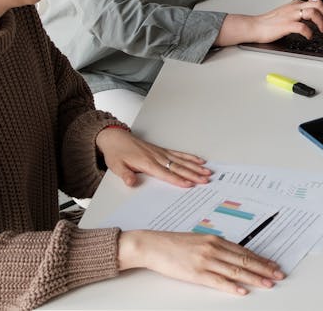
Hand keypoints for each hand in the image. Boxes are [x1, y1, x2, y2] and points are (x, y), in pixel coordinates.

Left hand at [96, 127, 211, 188]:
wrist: (115, 138)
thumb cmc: (116, 153)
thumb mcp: (116, 166)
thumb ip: (125, 175)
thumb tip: (131, 183)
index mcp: (147, 163)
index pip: (165, 173)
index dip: (178, 180)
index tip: (189, 184)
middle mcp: (157, 157)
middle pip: (178, 167)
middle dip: (193, 174)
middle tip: (205, 179)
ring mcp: (161, 153)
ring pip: (182, 160)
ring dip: (195, 166)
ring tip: (207, 171)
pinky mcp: (162, 150)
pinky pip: (179, 154)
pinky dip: (190, 157)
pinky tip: (199, 160)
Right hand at [118, 229, 284, 295]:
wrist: (153, 245)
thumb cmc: (174, 244)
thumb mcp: (199, 240)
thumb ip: (216, 246)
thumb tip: (233, 255)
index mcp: (215, 239)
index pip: (244, 251)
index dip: (261, 259)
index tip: (272, 265)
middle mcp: (213, 248)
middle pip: (244, 260)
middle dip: (264, 269)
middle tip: (278, 275)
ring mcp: (205, 261)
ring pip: (235, 270)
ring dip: (254, 278)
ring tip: (267, 283)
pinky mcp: (196, 273)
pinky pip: (217, 281)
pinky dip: (231, 286)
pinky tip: (242, 290)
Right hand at [217, 0, 322, 45]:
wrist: (254, 26)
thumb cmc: (270, 23)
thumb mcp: (287, 14)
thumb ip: (299, 14)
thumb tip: (314, 19)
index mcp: (296, 4)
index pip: (317, 2)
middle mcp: (294, 7)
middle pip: (319, 5)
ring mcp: (290, 16)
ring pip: (313, 13)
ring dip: (322, 22)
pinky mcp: (285, 25)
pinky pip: (302, 27)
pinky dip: (309, 32)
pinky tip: (309, 36)